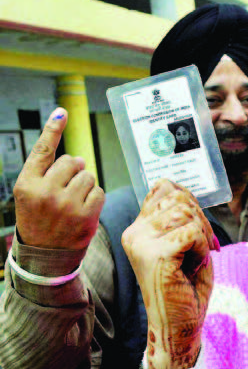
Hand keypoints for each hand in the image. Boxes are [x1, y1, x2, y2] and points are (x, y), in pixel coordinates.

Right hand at [13, 108, 104, 249]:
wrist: (45, 256)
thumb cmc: (39, 219)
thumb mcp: (30, 194)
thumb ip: (47, 172)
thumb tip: (79, 157)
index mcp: (27, 184)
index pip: (43, 151)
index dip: (53, 129)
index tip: (62, 112)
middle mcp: (45, 192)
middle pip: (73, 161)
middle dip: (74, 171)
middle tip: (65, 189)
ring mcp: (66, 205)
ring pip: (88, 176)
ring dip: (85, 184)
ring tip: (72, 200)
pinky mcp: (85, 216)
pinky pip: (99, 192)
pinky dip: (95, 197)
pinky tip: (83, 208)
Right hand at [121, 180, 218, 368]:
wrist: (179, 326)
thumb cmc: (186, 287)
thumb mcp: (184, 243)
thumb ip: (180, 215)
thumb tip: (181, 188)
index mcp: (139, 228)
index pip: (165, 187)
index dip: (191, 203)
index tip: (196, 231)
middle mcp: (134, 232)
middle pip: (179, 197)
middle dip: (201, 220)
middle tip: (200, 249)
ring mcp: (141, 243)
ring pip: (186, 211)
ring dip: (202, 236)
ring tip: (194, 259)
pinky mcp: (155, 255)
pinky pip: (192, 232)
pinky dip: (203, 249)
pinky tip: (192, 267)